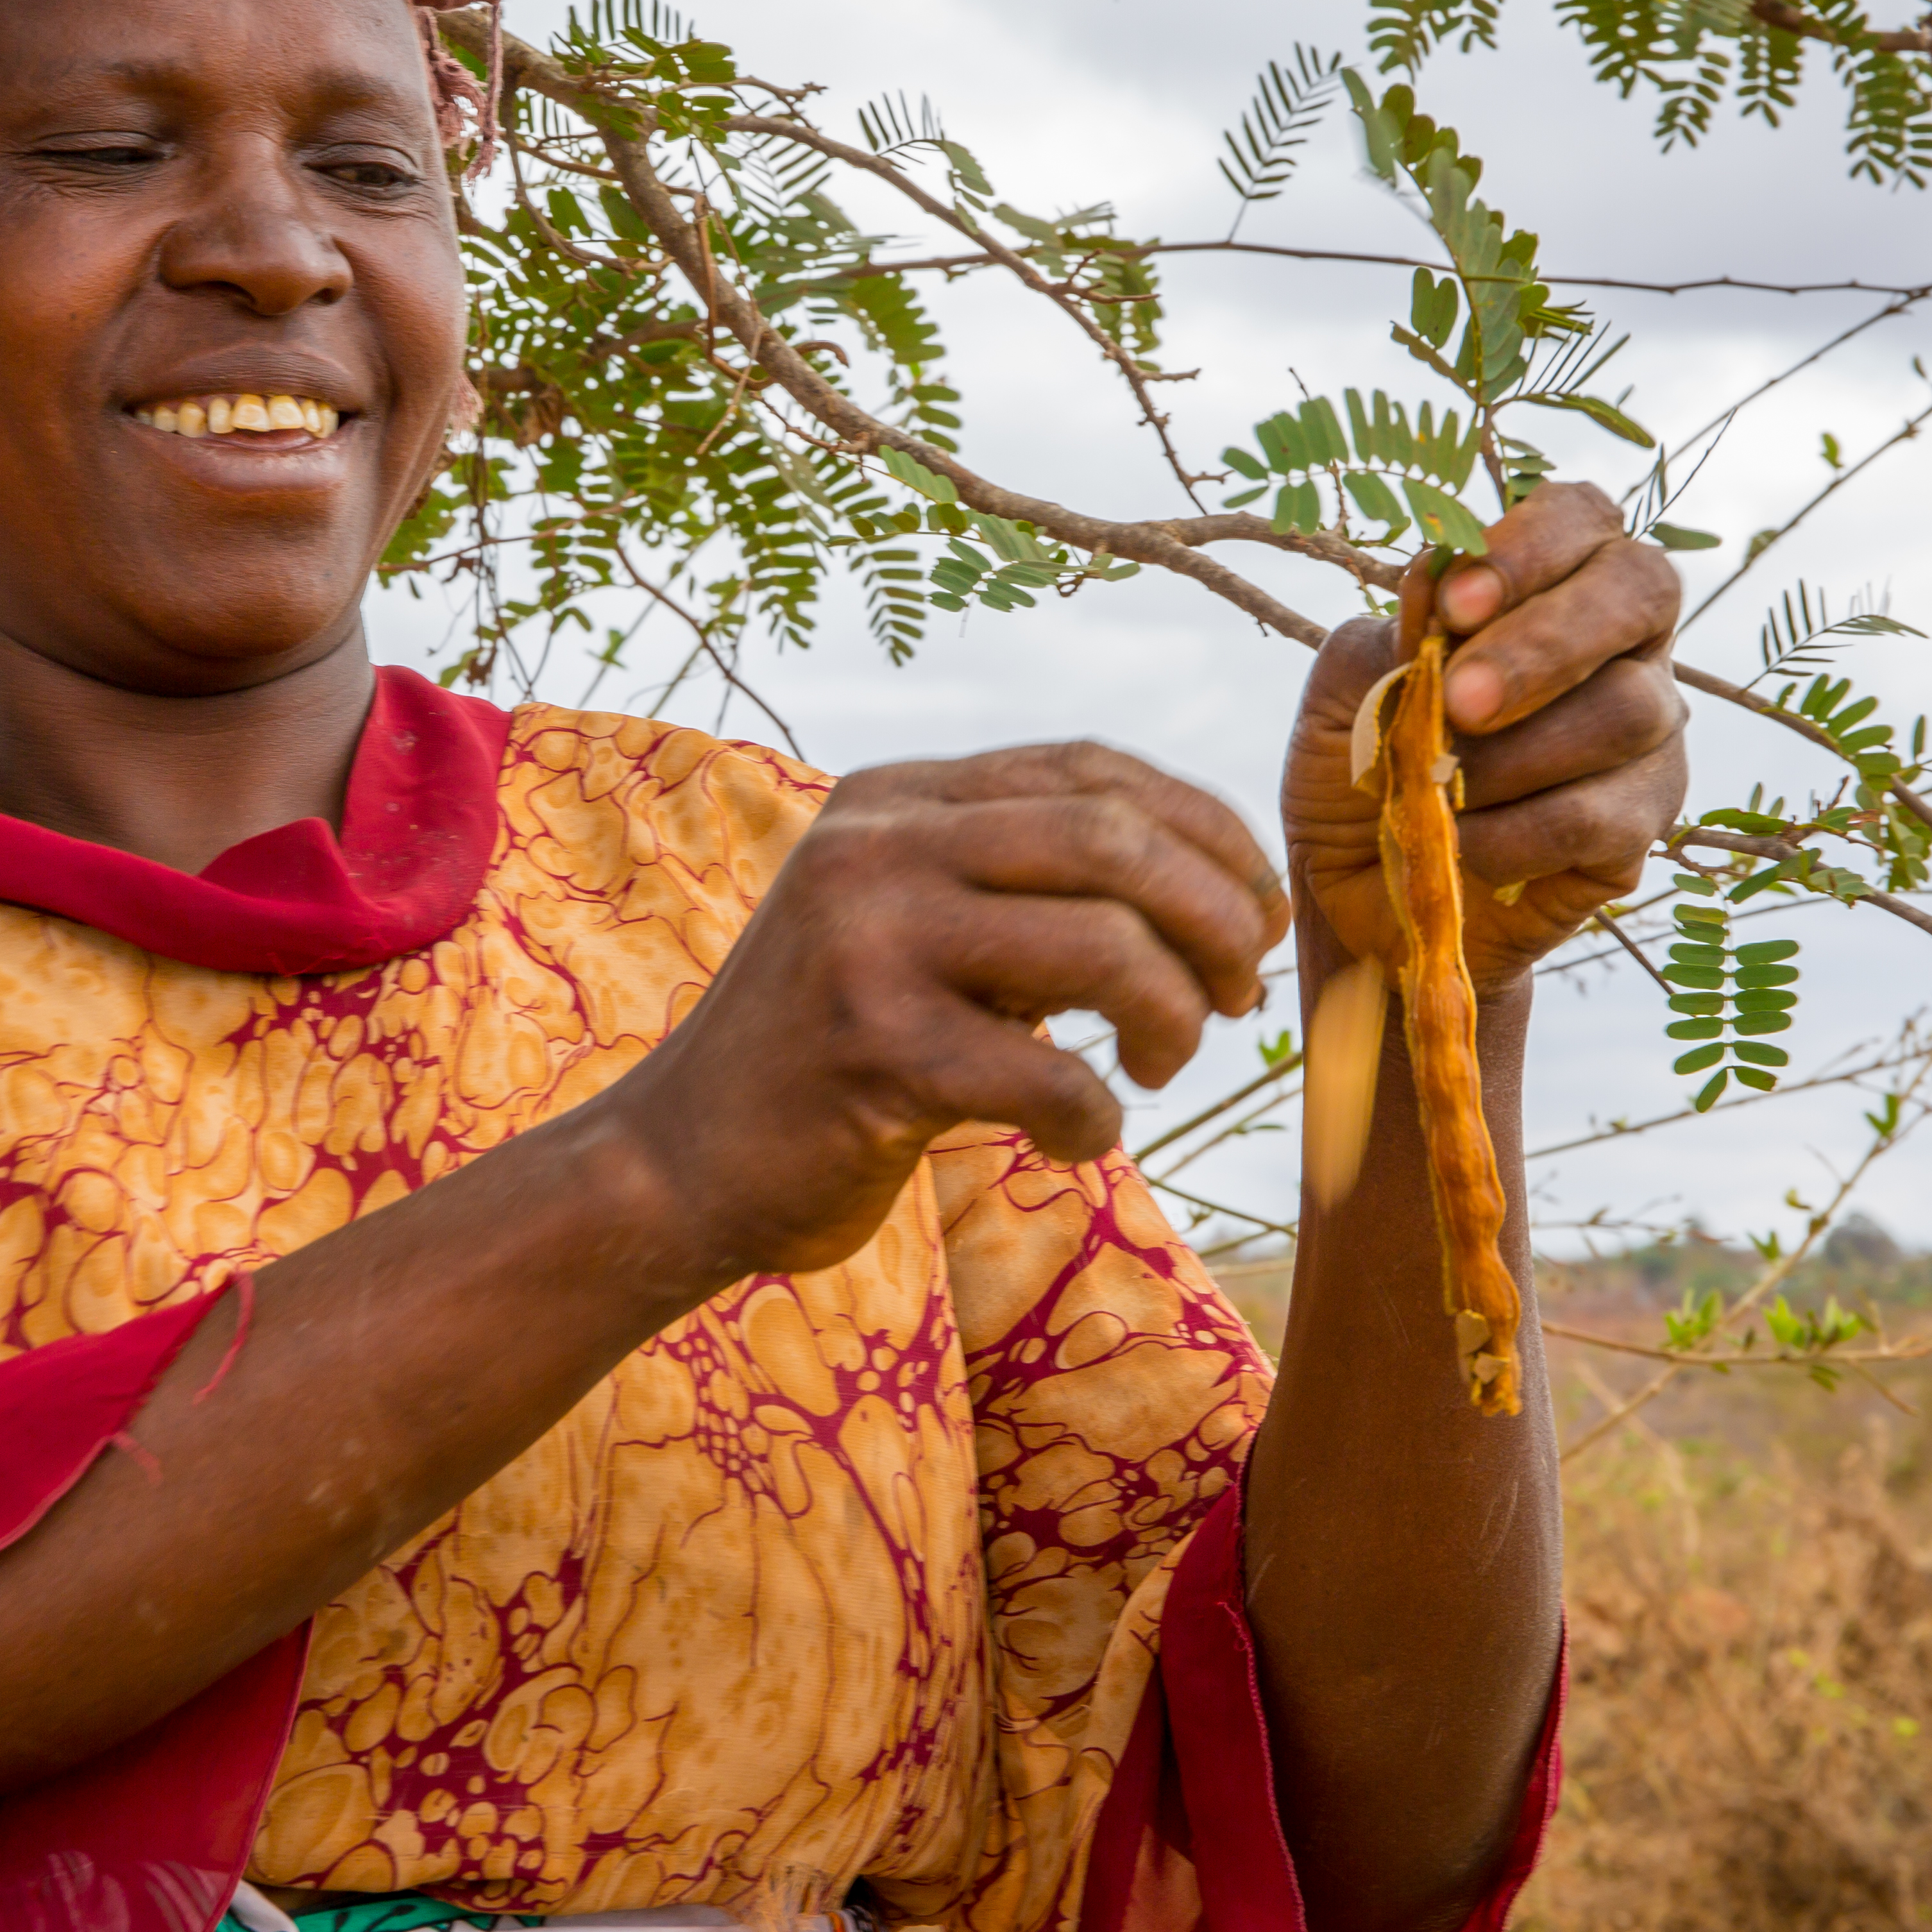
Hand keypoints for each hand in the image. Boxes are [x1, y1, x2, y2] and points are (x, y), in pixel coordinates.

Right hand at [598, 744, 1287, 1279]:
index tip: (1253, 910)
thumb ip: (1021, 885)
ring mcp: (867, 943)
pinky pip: (1050, 1074)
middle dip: (1216, 918)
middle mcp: (875, 848)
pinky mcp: (874, 1051)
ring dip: (1171, 1017)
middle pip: (1114, 838)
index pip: (1091, 770)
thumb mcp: (911, 928)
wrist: (678, 1161)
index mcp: (893, 800)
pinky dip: (1094, 1119)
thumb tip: (1217, 885)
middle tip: (1235, 995)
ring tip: (1156, 1065)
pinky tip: (1069, 1140)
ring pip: (1104, 945)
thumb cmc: (830, 1054)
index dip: (1207, 831)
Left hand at [1282, 481, 1687, 993]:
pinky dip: (1517, 832)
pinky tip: (1464, 844)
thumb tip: (1433, 585)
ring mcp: (1647, 736)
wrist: (1366, 898)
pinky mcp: (1641, 827)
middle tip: (1459, 702)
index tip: (1455, 605)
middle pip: (1642, 591)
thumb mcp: (1343, 695)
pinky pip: (1602, 815)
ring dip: (1518, 753)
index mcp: (1551, 583)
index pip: (1583, 517)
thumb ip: (1387, 637)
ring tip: (1441, 786)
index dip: (1531, 545)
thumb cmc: (1364, 771)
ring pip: (1629, 710)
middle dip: (1544, 643)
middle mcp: (1621, 646)